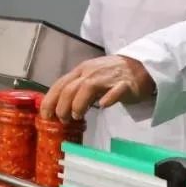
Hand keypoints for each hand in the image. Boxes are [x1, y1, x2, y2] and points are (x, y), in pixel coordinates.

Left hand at [40, 55, 155, 122]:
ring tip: (77, 116)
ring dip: (79, 103)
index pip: (60, 84)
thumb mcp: (89, 78)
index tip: (45, 115)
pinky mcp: (125, 84)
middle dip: (62, 106)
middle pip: (71, 88)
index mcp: (81, 71)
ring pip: (88, 87)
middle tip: (63, 120)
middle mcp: (91, 72)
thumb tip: (60, 108)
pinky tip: (103, 106)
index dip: (50, 100)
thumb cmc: (111, 75)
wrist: (139, 66)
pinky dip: (109, 98)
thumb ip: (76, 90)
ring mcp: (108, 77)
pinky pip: (116, 90)